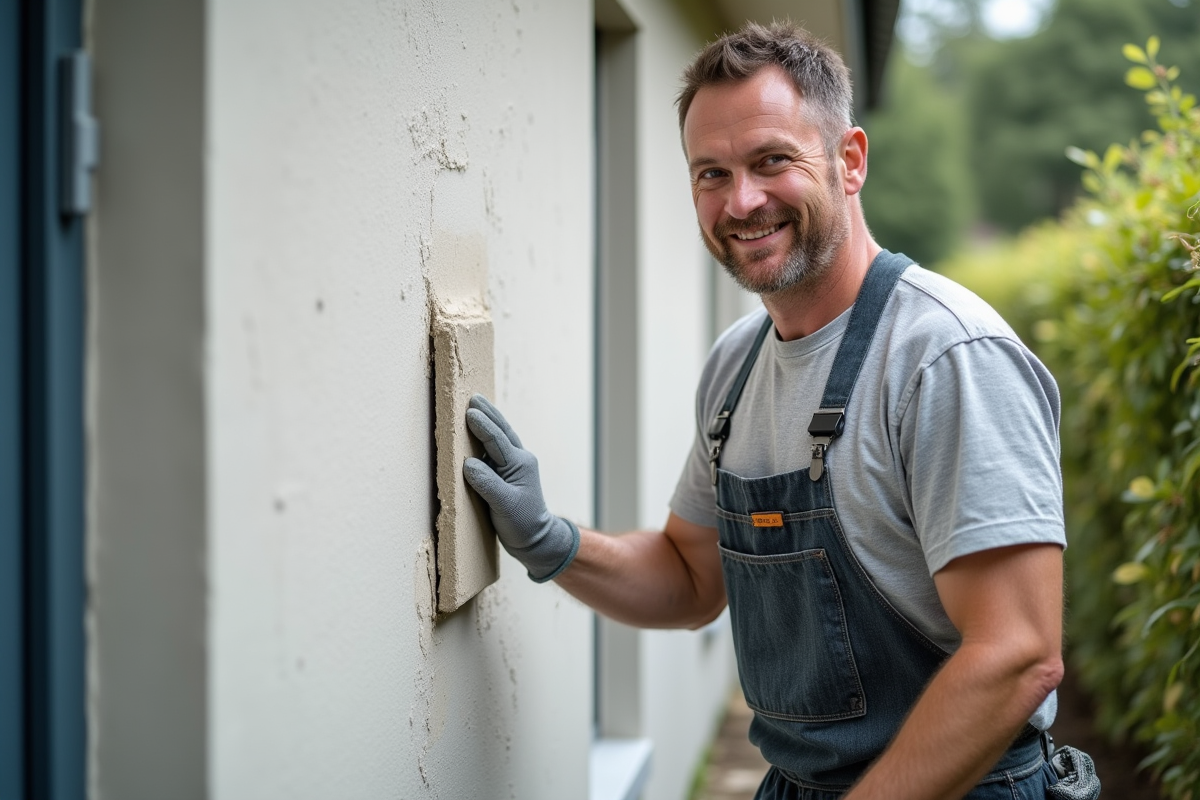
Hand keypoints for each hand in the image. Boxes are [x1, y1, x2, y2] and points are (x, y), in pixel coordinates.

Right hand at [462, 394, 579, 581]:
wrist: (537, 539)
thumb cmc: (522, 523)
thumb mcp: (504, 505)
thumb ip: (487, 483)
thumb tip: (468, 463)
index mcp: (519, 464)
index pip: (497, 440)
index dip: (482, 425)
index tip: (469, 412)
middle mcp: (520, 460)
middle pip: (502, 431)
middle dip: (487, 413)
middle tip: (473, 398)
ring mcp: (516, 465)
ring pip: (502, 436)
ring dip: (489, 420)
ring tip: (477, 405)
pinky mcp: (510, 473)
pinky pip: (498, 448)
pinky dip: (489, 435)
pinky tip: (481, 431)